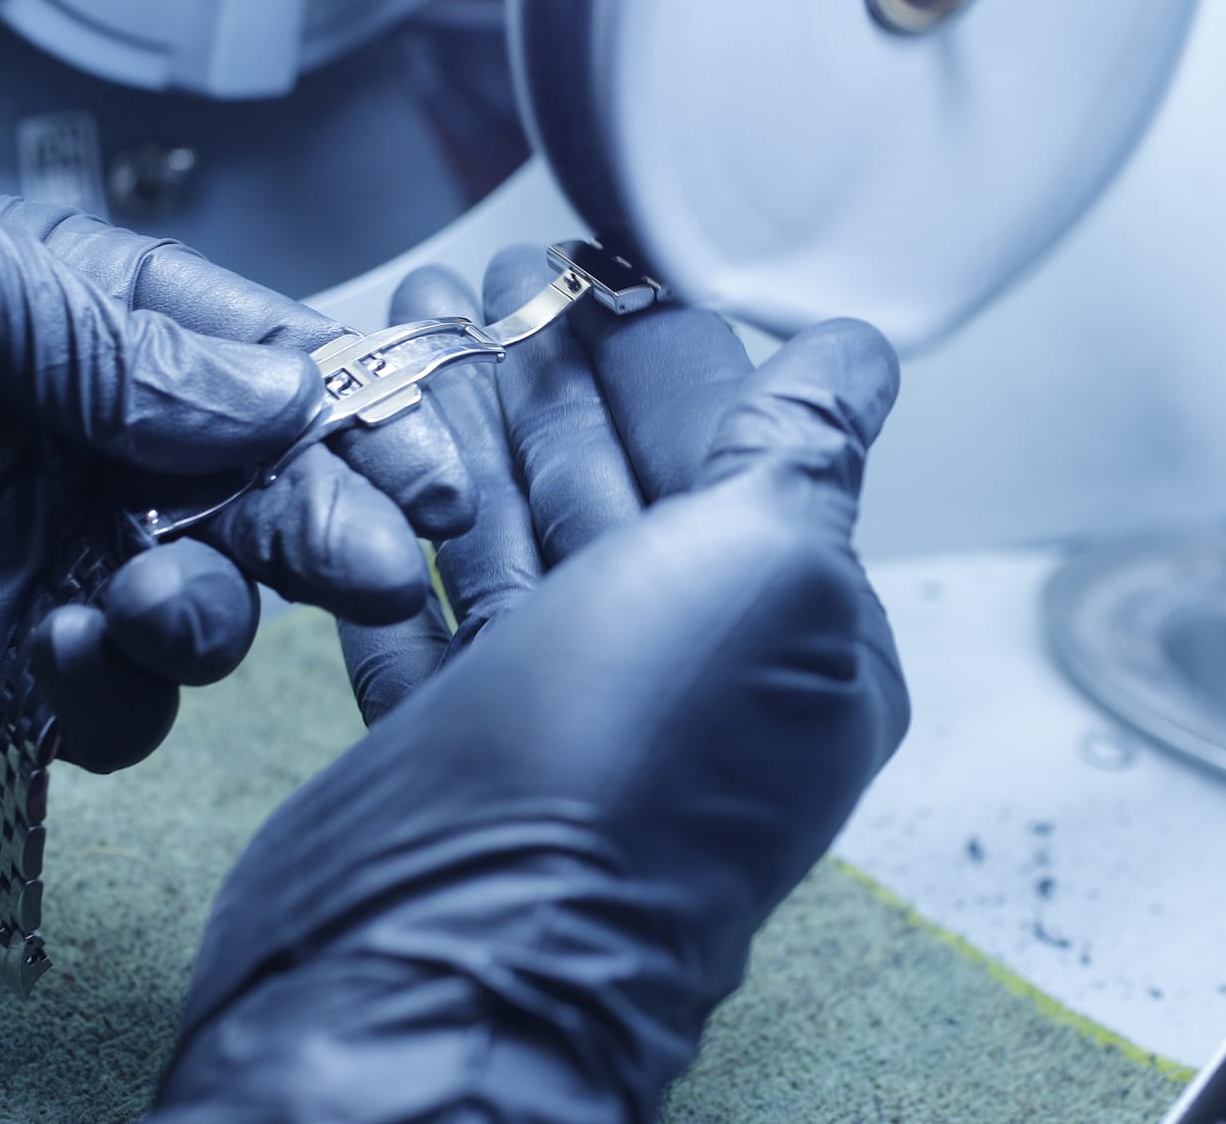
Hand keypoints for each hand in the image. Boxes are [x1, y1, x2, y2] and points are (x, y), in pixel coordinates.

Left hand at [0, 162, 472, 770]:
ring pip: (210, 601)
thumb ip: (104, 332)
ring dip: (218, 609)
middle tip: (381, 561)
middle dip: (335, 525)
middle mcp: (90, 437)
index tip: (423, 459)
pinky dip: (119, 690)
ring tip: (146, 592)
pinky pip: (110, 698)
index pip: (266, 361)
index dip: (357, 410)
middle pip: (268, 489)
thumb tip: (276, 389)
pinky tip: (60, 646)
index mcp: (91, 316)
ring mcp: (44, 552)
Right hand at [154, 249, 908, 1120]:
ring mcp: (556, 710)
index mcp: (788, 632)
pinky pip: (424, 602)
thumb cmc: (623, 769)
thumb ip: (804, 451)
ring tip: (408, 326)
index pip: (731, 448)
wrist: (448, 962)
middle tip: (479, 279)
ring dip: (462, 425)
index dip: (654, 348)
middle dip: (542, 369)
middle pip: (607, 478)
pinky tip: (366, 453)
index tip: (586, 263)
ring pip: (509, 528)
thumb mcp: (762, 574)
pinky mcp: (447, 742)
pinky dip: (396, 521)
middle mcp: (677, 671)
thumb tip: (860, 352)